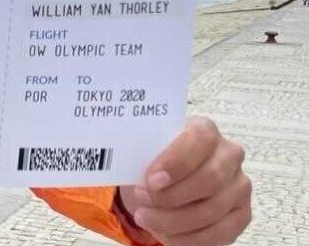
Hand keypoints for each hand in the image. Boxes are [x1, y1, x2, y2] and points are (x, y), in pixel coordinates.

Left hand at [118, 117, 251, 245]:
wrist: (163, 180)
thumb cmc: (154, 159)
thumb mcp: (145, 149)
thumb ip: (141, 151)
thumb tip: (123, 160)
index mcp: (205, 130)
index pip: (199, 139)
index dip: (176, 162)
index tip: (150, 180)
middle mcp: (229, 155)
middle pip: (210, 179)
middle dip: (172, 196)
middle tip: (142, 200)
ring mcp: (239, 186)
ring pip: (213, 210)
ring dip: (174, 220)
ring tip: (146, 218)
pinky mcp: (241, 214)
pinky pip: (221, 233)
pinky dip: (189, 238)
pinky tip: (165, 235)